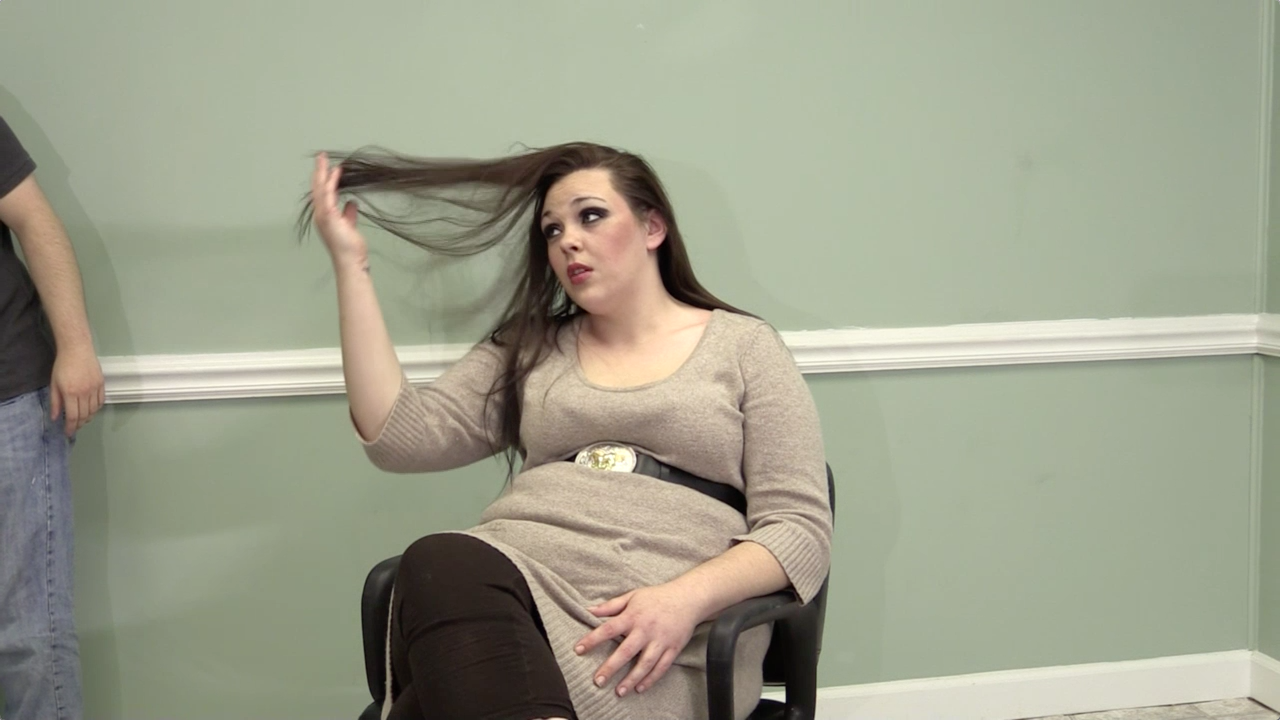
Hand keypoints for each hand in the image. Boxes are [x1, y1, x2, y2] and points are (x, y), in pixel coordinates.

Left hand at [50, 346, 103, 435]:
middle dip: (79, 424)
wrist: (77, 349)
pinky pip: (101, 401)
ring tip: (82, 420)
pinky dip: (96, 408)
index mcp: (71, 393)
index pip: (73, 416)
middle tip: (74, 428)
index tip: (68, 432)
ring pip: (94, 410)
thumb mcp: (54, 384)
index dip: (71, 427)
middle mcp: (84, 392)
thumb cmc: (63, 365)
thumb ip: (55, 402)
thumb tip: (55, 417)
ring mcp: (94, 388)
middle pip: (84, 415)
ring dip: (88, 417)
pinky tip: (91, 410)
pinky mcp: (101, 384)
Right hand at [310, 153, 367, 266]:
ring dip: (322, 173)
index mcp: (325, 216)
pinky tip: (335, 173)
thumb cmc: (350, 247)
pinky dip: (331, 183)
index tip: (329, 167)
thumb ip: (349, 214)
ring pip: (320, 189)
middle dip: (319, 172)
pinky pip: (328, 195)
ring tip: (324, 159)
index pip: (322, 193)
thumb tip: (351, 203)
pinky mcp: (328, 216)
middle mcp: (320, 214)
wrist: (350, 260)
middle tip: (321, 156)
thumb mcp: (350, 225)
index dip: (324, 179)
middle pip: (317, 188)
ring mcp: (322, 215)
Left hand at [574, 584, 703, 696]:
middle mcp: (646, 630)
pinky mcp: (673, 648)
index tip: (578, 650)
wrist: (688, 598)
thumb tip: (589, 610)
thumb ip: (611, 605)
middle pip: (626, 651)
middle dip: (611, 667)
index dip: (593, 639)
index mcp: (633, 616)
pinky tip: (640, 688)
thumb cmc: (657, 597)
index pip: (609, 628)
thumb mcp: (633, 596)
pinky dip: (651, 679)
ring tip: (619, 691)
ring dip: (631, 679)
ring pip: (645, 663)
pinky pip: (661, 667)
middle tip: (598, 681)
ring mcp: (660, 640)